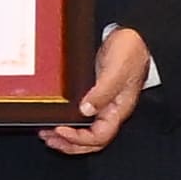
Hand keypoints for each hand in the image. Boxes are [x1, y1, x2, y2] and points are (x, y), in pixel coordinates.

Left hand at [42, 25, 155, 155]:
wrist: (133, 34)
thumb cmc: (130, 50)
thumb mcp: (116, 70)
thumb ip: (103, 91)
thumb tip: (86, 110)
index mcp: (119, 109)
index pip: (99, 136)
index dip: (79, 138)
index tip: (60, 130)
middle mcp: (111, 111)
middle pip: (92, 141)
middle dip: (69, 144)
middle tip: (49, 138)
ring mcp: (103, 104)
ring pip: (86, 132)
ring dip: (67, 137)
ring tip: (47, 135)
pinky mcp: (95, 95)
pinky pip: (82, 117)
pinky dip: (68, 122)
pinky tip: (57, 119)